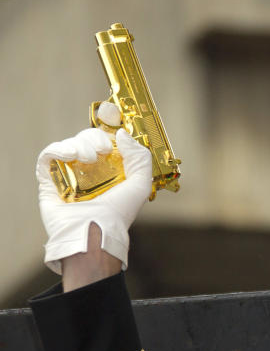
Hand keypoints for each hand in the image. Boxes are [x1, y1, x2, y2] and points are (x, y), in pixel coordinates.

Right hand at [36, 105, 152, 273]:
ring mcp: (69, 175)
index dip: (108, 130)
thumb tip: (123, 134)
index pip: (106, 142)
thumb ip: (140, 157)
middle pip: (88, 140)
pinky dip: (58, 149)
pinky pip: (48, 155)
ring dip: (79, 144)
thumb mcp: (140, 184)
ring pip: (69, 145)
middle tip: (103, 149)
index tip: (112, 120)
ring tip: (87, 157)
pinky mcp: (49, 180)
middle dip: (95, 138)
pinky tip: (70, 154)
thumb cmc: (118, 212)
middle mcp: (89, 171)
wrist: (93, 231)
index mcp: (110, 171)